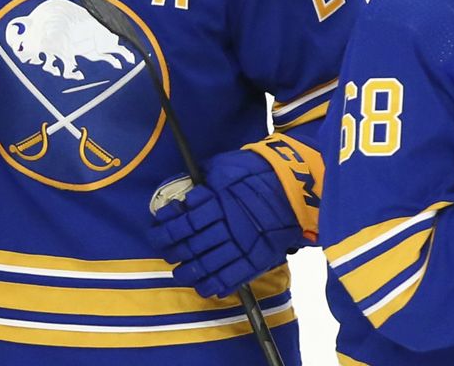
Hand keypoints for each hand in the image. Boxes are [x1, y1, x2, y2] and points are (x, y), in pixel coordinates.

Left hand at [147, 149, 303, 297]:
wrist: (295, 185)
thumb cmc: (258, 170)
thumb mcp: (226, 165)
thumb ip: (205, 178)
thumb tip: (189, 189)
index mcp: (216, 201)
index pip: (184, 221)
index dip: (167, 228)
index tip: (157, 231)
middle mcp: (226, 224)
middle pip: (192, 243)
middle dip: (175, 251)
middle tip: (167, 254)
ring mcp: (242, 243)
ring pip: (209, 263)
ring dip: (190, 271)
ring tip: (180, 275)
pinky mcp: (258, 257)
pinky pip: (233, 276)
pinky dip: (217, 284)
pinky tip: (205, 289)